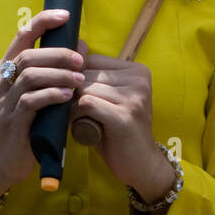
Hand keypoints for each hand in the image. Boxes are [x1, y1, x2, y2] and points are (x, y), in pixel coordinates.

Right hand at [0, 9, 87, 191]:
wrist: (1, 161)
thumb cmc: (24, 123)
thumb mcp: (35, 93)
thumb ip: (52, 71)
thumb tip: (81, 47)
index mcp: (6, 68)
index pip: (22, 35)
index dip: (43, 21)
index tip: (66, 15)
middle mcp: (1, 81)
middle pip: (29, 54)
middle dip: (58, 53)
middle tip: (80, 60)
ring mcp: (4, 101)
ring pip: (30, 75)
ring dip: (58, 74)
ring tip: (79, 79)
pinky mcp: (12, 121)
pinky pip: (30, 101)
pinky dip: (51, 95)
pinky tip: (67, 96)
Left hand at [70, 38, 160, 187]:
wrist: (141, 165)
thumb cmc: (119, 131)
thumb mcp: (110, 99)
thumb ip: (94, 79)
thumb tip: (74, 49)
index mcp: (138, 71)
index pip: (93, 61)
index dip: (79, 80)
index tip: (81, 99)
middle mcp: (139, 80)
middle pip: (87, 74)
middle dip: (75, 94)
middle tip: (80, 114)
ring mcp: (134, 97)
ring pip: (84, 89)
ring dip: (75, 106)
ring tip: (84, 121)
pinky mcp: (124, 116)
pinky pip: (86, 104)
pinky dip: (77, 116)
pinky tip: (84, 127)